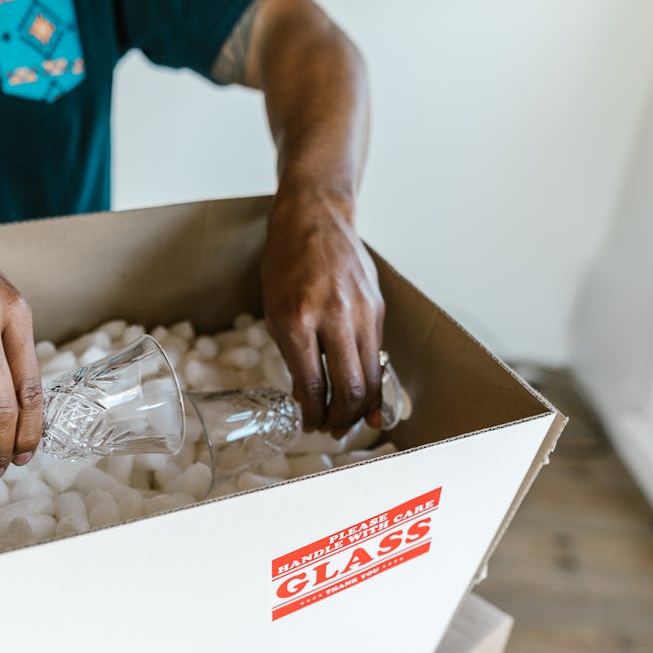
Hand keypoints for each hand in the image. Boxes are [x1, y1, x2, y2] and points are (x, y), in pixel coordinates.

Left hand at [261, 184, 384, 435]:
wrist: (315, 220)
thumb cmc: (286, 266)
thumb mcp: (274, 311)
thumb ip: (291, 356)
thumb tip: (306, 399)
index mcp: (298, 320)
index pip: (313, 384)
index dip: (314, 414)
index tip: (310, 426)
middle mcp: (334, 317)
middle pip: (350, 386)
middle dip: (341, 418)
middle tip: (332, 432)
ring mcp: (362, 311)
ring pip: (371, 375)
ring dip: (361, 406)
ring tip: (349, 421)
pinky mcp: (378, 308)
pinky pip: (378, 354)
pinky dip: (373, 381)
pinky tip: (366, 398)